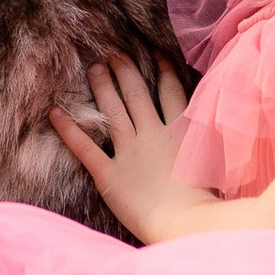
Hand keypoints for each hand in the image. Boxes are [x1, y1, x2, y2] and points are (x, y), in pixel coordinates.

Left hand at [50, 57, 202, 242]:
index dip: (164, 71)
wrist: (185, 221)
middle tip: (114, 53)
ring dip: (102, 87)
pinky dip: (68, 129)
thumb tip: (220, 128)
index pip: (172, 93)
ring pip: (113, 112)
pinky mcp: (109, 175)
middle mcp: (153, 136)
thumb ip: (210, 143)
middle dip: (125, 71)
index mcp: (181, 133)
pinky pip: (85, 148)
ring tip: (94, 68)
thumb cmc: (206, 201)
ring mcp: (130, 153)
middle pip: (137, 95)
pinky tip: (54, 112)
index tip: (157, 54)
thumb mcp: (218, 163)